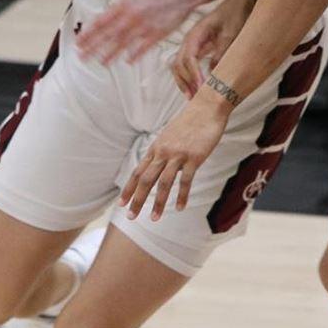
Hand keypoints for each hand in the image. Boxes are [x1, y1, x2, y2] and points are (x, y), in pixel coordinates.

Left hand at [76, 0, 208, 65]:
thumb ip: (122, 4)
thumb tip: (110, 14)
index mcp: (125, 5)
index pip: (101, 21)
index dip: (89, 33)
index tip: (78, 42)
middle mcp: (132, 17)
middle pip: (109, 35)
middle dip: (94, 47)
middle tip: (82, 57)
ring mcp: (145, 27)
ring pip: (124, 43)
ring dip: (111, 54)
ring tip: (101, 63)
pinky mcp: (159, 34)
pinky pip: (144, 47)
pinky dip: (135, 54)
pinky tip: (128, 62)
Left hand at [120, 91, 230, 222]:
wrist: (207, 108)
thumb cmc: (190, 122)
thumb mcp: (170, 136)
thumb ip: (163, 151)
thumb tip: (157, 163)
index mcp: (156, 148)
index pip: (138, 172)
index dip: (129, 189)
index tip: (121, 204)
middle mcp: (163, 152)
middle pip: (146, 180)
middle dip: (137, 200)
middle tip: (130, 217)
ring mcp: (178, 155)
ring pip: (163, 183)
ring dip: (157, 202)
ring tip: (153, 219)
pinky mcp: (194, 157)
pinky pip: (185, 180)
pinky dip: (181, 196)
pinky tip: (179, 208)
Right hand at [172, 0, 252, 95]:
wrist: (237, 4)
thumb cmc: (234, 16)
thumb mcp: (231, 34)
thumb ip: (221, 52)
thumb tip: (213, 72)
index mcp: (195, 35)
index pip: (188, 58)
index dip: (194, 74)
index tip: (201, 87)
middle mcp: (189, 40)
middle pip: (179, 64)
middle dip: (185, 81)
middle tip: (195, 97)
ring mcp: (190, 45)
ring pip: (178, 66)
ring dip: (183, 82)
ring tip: (192, 97)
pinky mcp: (195, 49)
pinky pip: (185, 65)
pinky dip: (187, 77)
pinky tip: (193, 88)